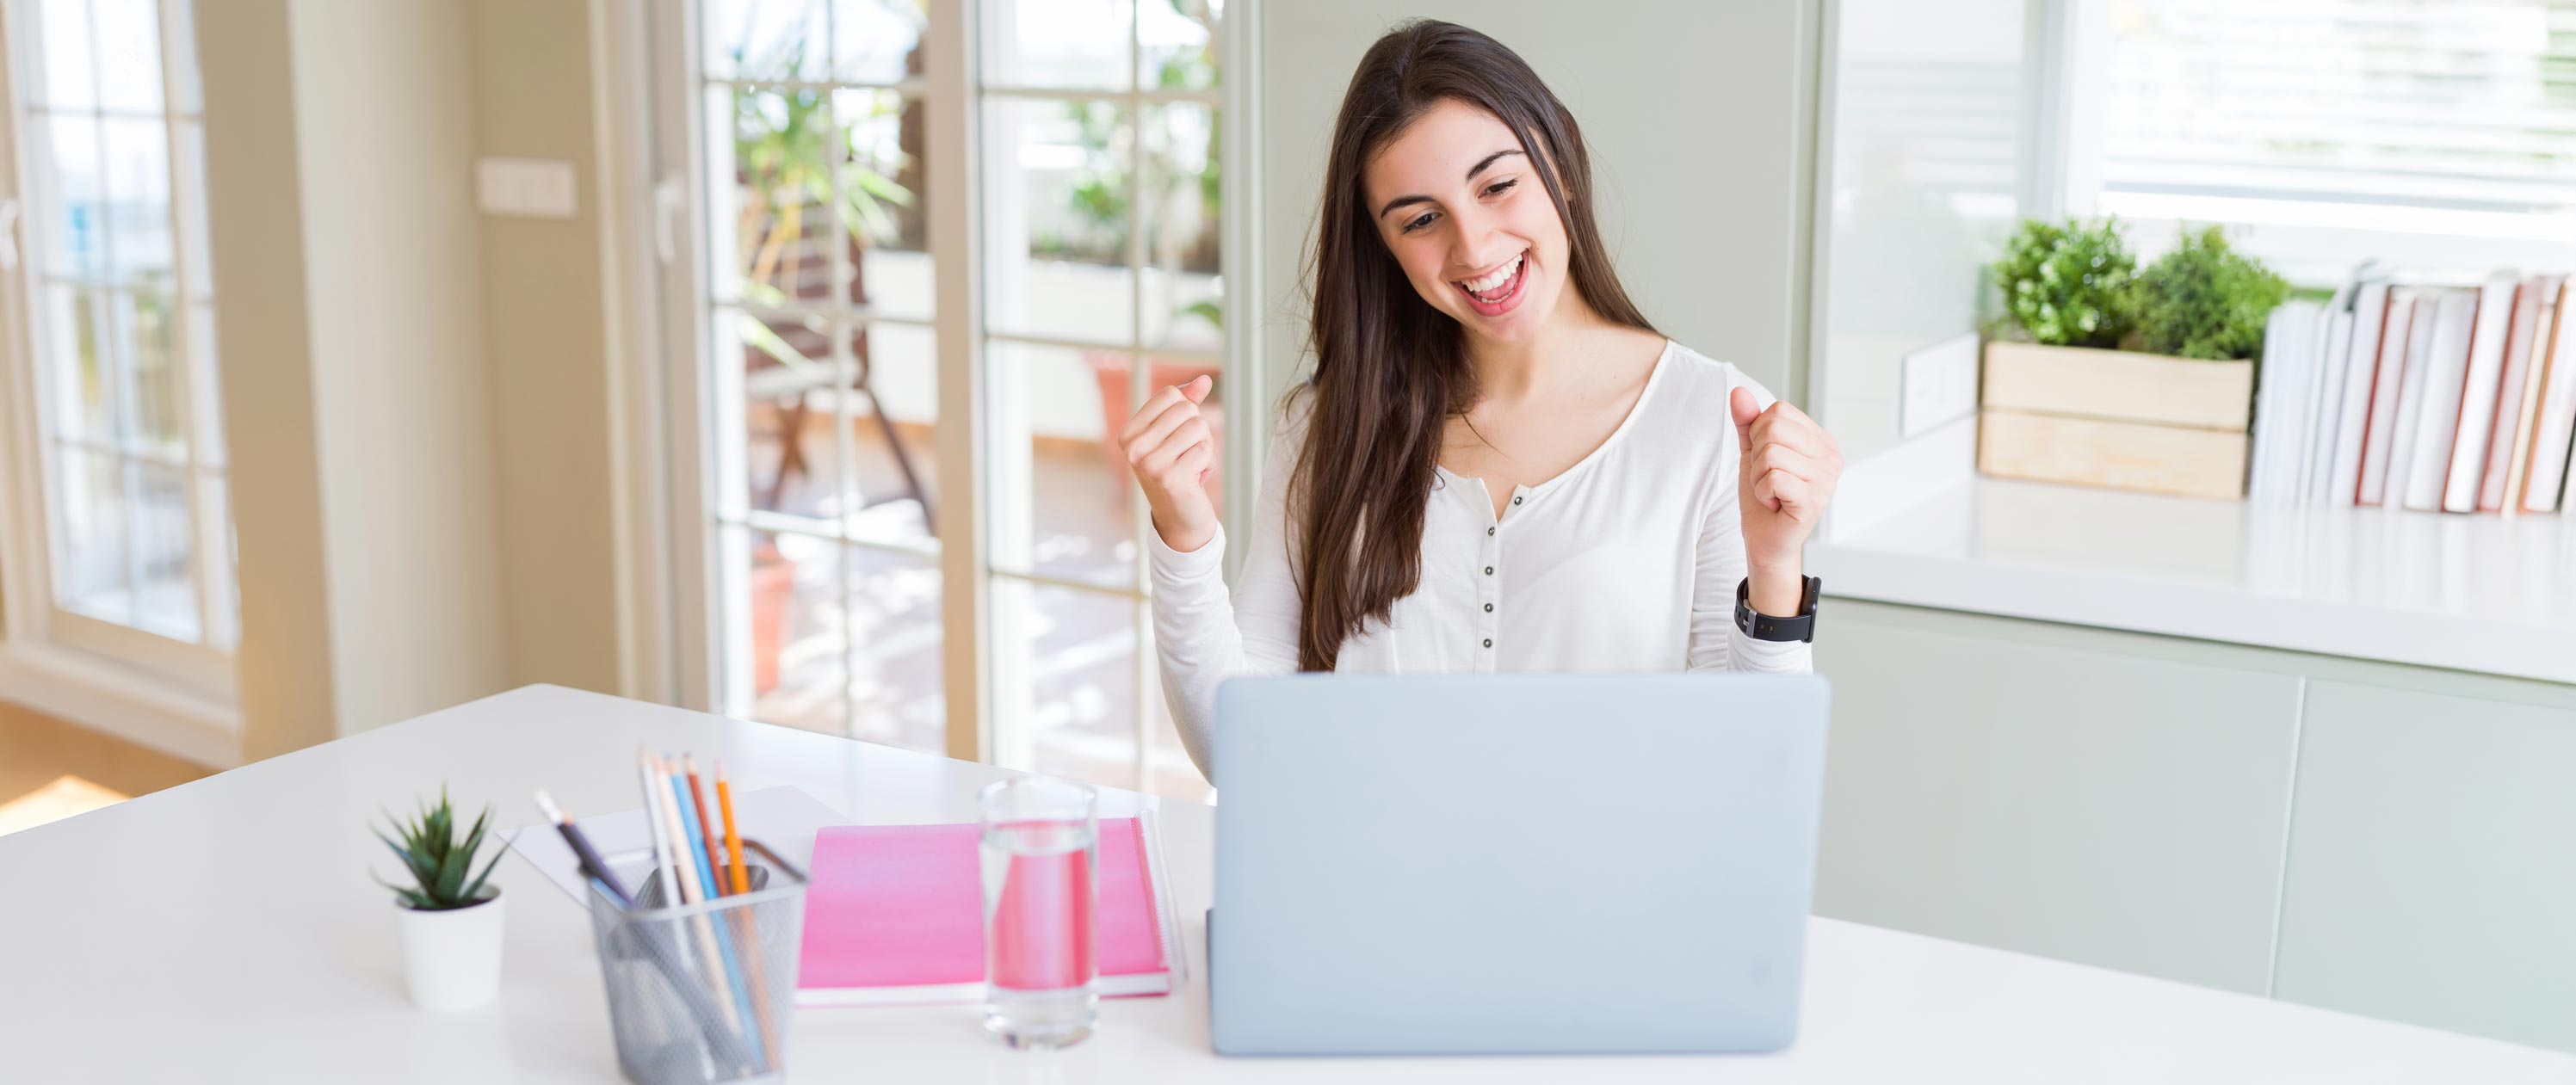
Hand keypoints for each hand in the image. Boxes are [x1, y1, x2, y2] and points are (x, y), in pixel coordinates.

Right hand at [1119, 374, 1220, 552]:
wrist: (1179, 517)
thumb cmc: (1178, 469)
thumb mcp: (1176, 434)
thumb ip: (1187, 403)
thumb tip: (1204, 379)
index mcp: (1128, 434)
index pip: (1170, 394)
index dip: (1186, 410)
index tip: (1177, 436)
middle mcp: (1132, 448)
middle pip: (1186, 409)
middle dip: (1197, 429)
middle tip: (1187, 454)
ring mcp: (1148, 464)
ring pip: (1197, 427)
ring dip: (1204, 446)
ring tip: (1192, 465)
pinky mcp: (1169, 478)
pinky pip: (1204, 450)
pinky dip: (1207, 463)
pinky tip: (1195, 479)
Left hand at [1730, 386, 1840, 611]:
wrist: (1765, 540)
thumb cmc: (1764, 497)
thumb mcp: (1752, 453)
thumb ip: (1748, 422)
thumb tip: (1738, 391)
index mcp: (1821, 441)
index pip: (1779, 411)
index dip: (1758, 434)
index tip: (1766, 461)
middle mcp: (1831, 457)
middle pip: (1774, 428)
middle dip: (1756, 456)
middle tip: (1767, 479)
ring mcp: (1827, 480)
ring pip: (1771, 454)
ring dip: (1758, 477)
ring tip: (1771, 493)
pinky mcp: (1815, 501)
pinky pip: (1773, 478)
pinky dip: (1762, 493)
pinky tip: (1774, 504)